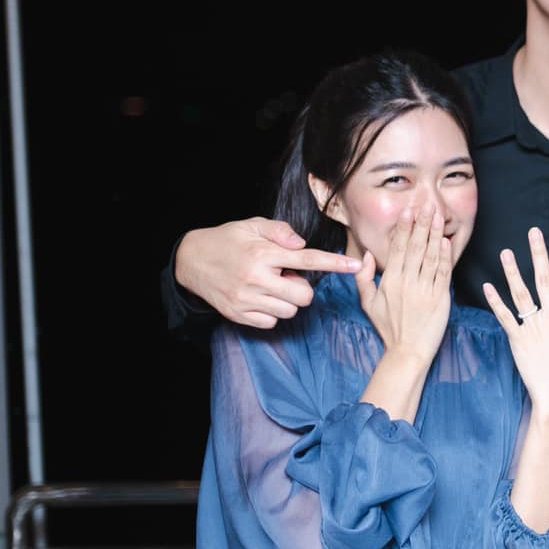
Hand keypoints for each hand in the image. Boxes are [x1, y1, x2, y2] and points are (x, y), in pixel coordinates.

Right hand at [176, 217, 361, 328]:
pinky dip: (271, 313)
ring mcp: (247, 299)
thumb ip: (280, 231)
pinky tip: (260, 298)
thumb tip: (301, 244)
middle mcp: (256, 278)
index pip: (308, 260)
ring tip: (270, 286)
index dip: (335, 263)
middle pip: (304, 296)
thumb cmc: (228, 240)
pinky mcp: (239, 315)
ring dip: (287, 301)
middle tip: (286, 277)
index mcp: (263, 254)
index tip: (357, 265)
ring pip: (289, 312)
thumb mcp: (252, 225)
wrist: (190, 261)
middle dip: (302, 289)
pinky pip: (271, 323)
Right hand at [355, 206, 452, 363]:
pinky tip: (447, 242)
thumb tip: (365, 255)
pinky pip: (443, 273)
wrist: (407, 351)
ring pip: (430, 256)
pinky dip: (445, 256)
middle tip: (427, 205)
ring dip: (435, 235)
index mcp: (390, 281)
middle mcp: (407, 282)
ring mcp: (425, 290)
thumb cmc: (388, 327)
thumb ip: (363, 278)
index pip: (397, 248)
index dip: (404, 228)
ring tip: (438, 217)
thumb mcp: (368, 303)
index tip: (408, 211)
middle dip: (422, 224)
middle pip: (415, 247)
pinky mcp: (441, 298)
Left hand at [483, 229, 548, 417]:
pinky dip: (495, 301)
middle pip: (545, 279)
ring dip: (512, 271)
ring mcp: (535, 328)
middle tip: (533, 232)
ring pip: (522, 293)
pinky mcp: (518, 340)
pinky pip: (504, 316)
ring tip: (506, 251)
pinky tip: (488, 286)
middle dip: (539, 253)